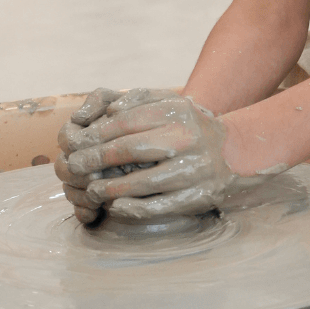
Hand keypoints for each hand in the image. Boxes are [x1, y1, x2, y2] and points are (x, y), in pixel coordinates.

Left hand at [62, 90, 282, 220]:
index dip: (96, 133)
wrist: (234, 155)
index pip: (126, 122)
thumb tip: (109, 110)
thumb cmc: (191, 128)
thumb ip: (140, 100)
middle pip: (131, 149)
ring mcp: (194, 170)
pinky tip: (116, 205)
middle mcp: (187, 139)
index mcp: (178, 113)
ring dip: (111, 187)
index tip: (78, 142)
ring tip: (92, 189)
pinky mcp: (197, 196)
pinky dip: (133, 208)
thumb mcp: (172, 105)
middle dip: (96, 159)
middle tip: (74, 166)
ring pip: (143, 182)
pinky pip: (159, 206)